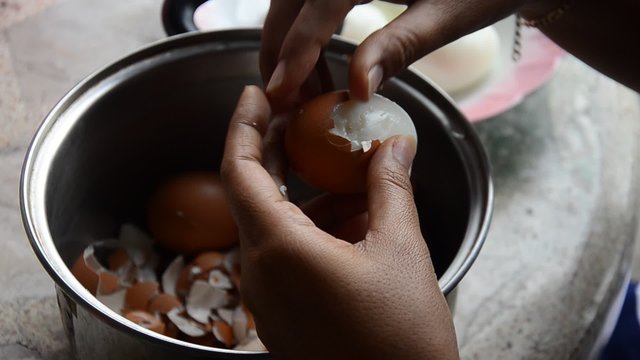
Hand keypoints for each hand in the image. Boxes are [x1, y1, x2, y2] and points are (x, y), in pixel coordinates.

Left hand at [221, 86, 457, 359]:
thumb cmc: (400, 338)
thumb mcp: (402, 250)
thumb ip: (390, 187)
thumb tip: (393, 145)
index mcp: (279, 250)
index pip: (240, 171)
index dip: (244, 126)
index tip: (256, 95)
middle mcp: (260, 273)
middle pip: (254, 195)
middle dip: (278, 155)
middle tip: (305, 123)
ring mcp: (267, 298)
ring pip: (275, 227)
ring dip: (309, 198)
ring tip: (355, 183)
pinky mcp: (282, 314)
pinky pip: (286, 256)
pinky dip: (312, 230)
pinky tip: (355, 224)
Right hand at [260, 0, 530, 102]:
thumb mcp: (444, 16)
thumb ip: (397, 48)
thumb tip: (357, 90)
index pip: (317, 6)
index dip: (296, 51)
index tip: (279, 91)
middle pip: (292, 2)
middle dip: (281, 50)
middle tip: (281, 100)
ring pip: (298, 3)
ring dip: (292, 45)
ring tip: (303, 92)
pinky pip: (317, 3)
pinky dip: (310, 34)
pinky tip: (321, 66)